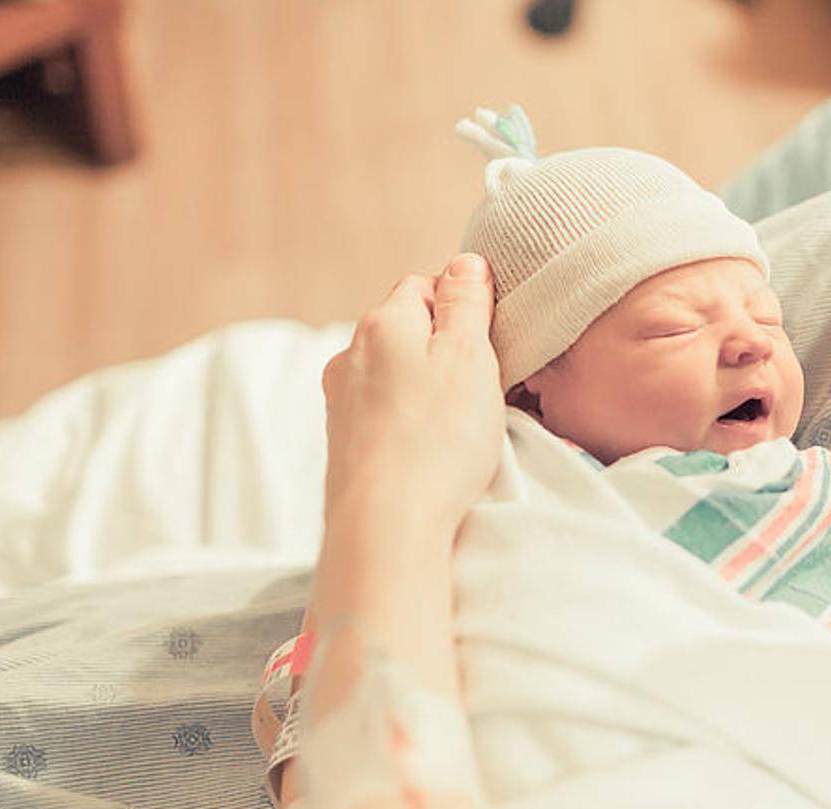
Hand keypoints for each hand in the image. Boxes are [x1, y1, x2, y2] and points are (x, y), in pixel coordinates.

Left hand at [321, 254, 503, 538]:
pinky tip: (431, 451)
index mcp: (382, 323)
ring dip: (425, 389)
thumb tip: (465, 263)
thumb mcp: (469, 356)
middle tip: (480, 385)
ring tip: (458, 425)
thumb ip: (467, 304)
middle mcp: (351, 355)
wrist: (386, 524)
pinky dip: (409, 423)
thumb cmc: (437, 439)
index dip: (461, 308)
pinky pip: (384, 415)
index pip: (424, 287)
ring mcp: (342, 402)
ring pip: (394, 375)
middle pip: (406, 332)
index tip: (488, 341)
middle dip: (442, 349)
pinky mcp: (344, 444)